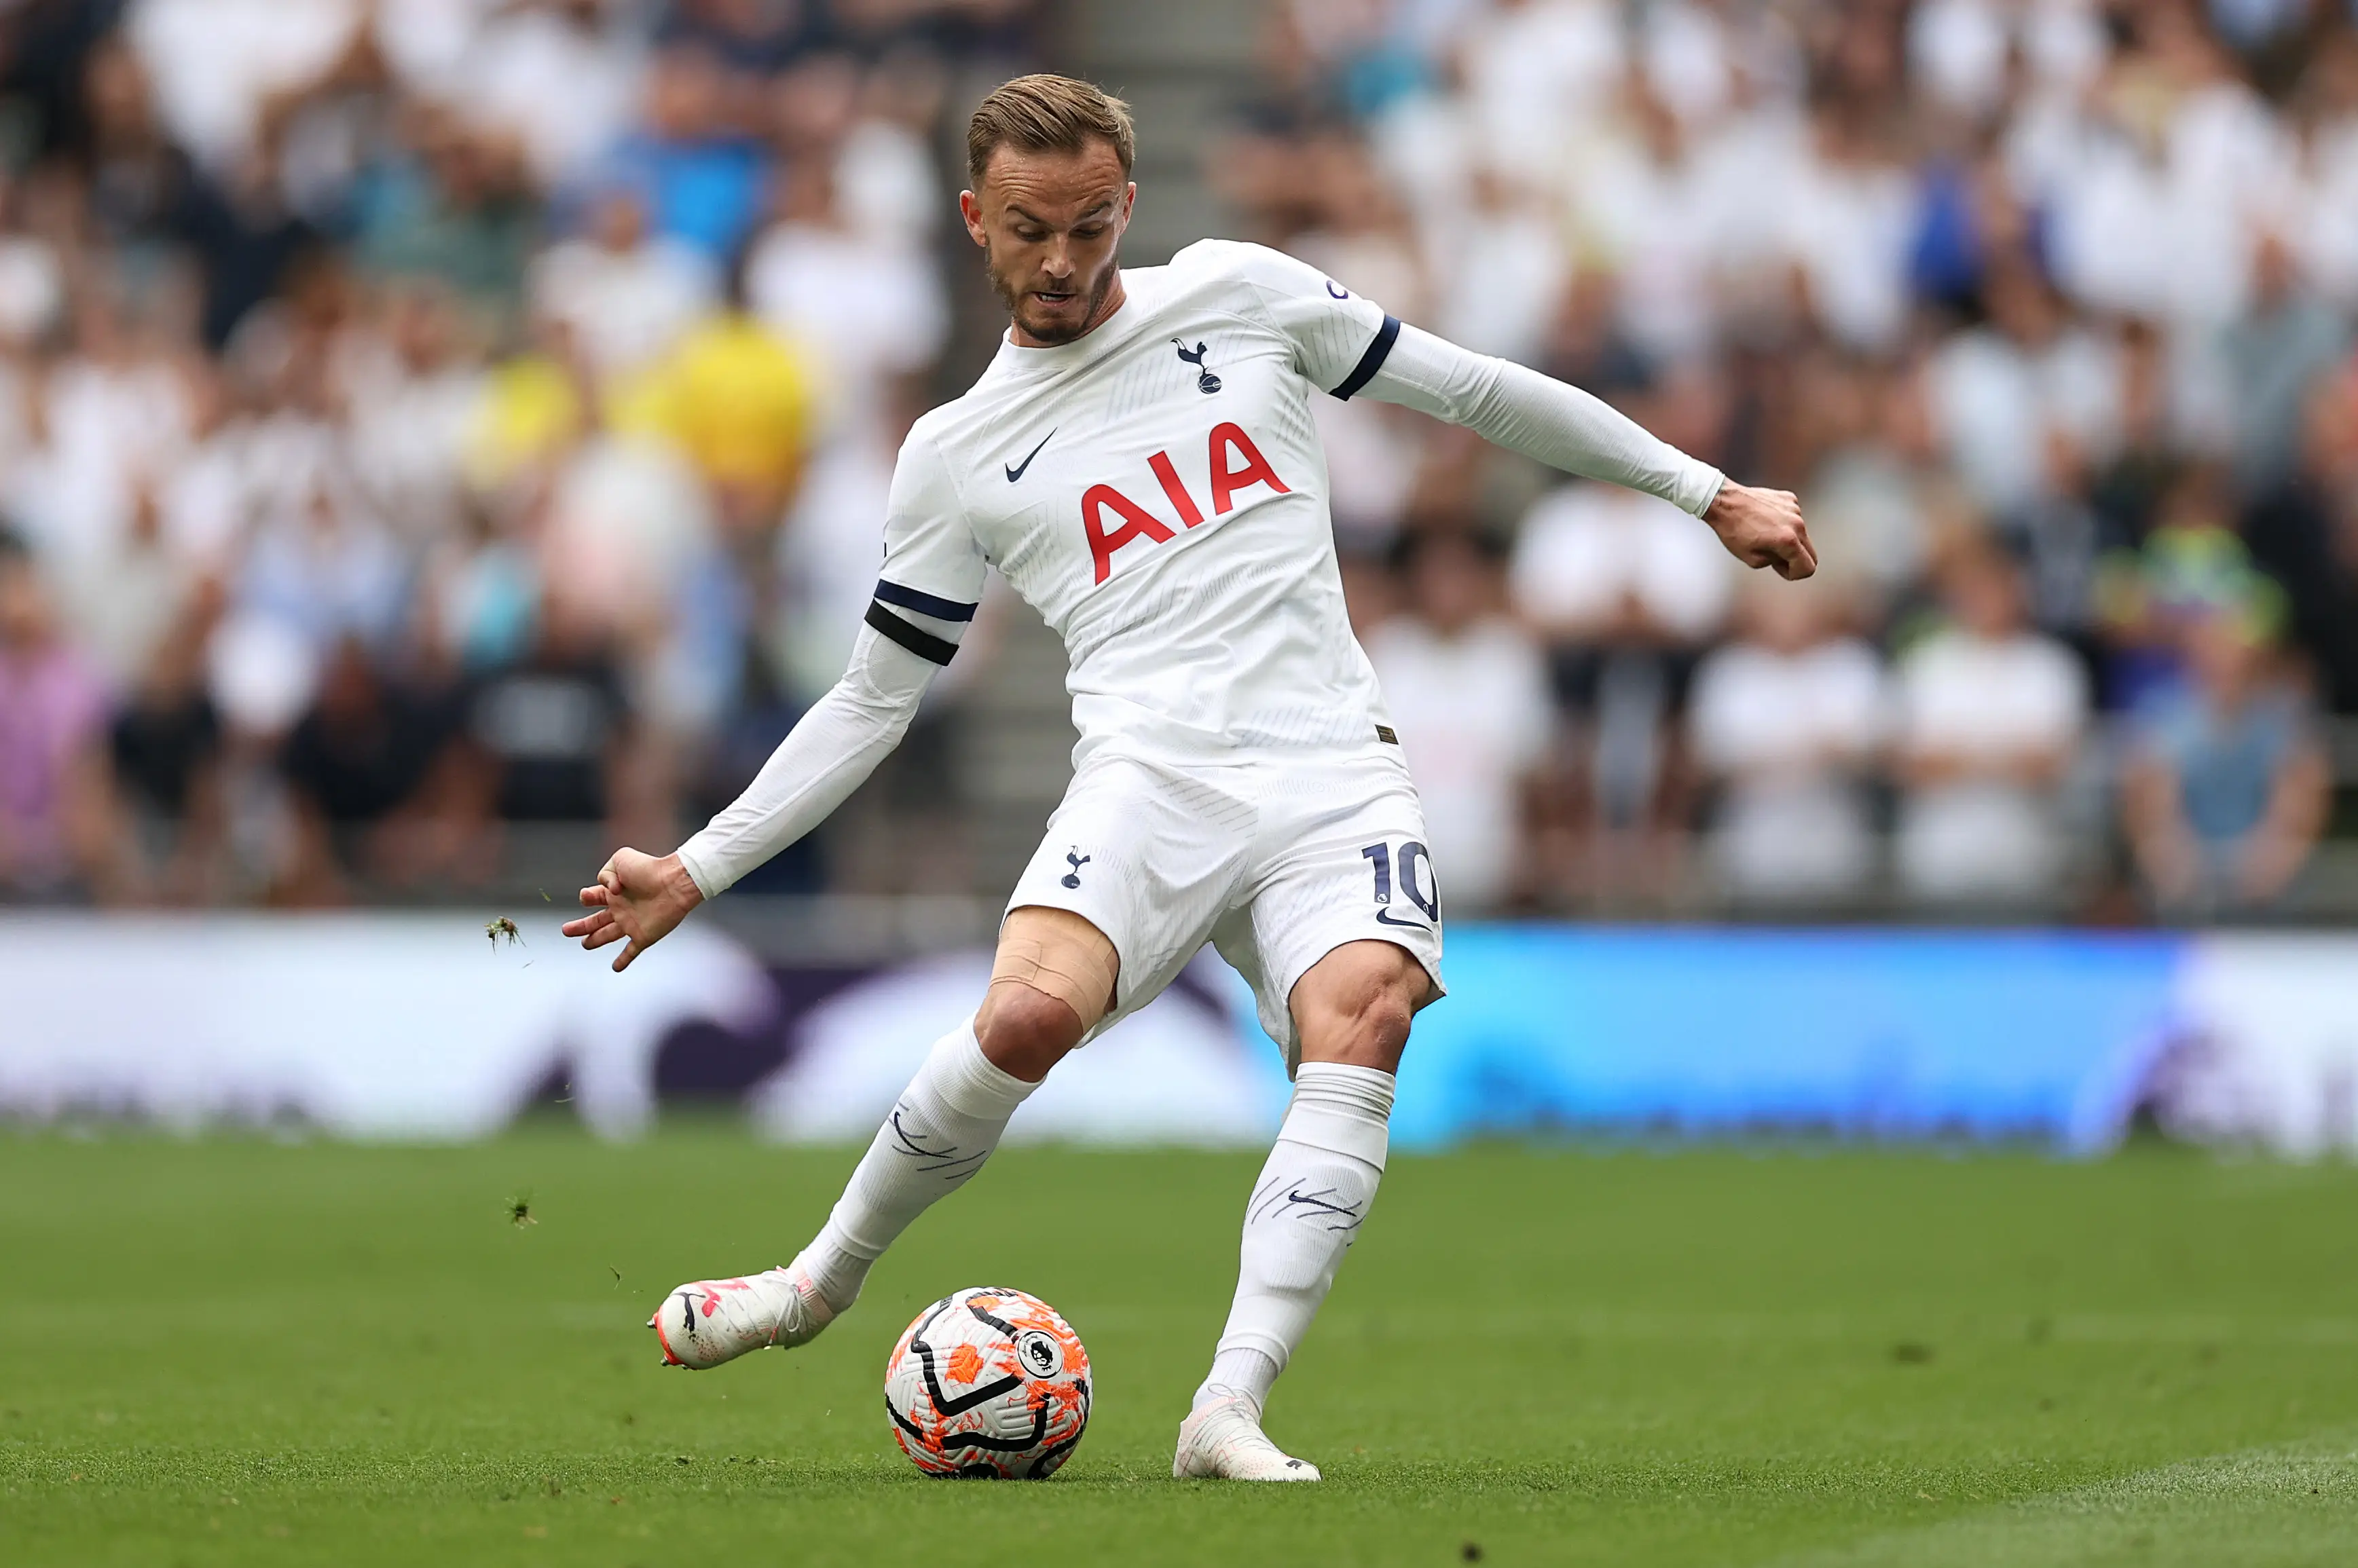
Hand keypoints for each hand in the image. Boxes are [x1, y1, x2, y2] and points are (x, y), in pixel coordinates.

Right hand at [560, 848, 704, 971]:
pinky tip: (616, 967)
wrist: (674, 882)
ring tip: (585, 944)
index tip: (603, 890)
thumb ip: (605, 873)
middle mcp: (620, 908)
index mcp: (613, 892)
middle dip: (580, 926)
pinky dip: (623, 960)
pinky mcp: (644, 936)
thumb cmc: (649, 868)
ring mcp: (631, 923)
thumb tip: (609, 892)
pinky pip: (631, 951)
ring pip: (608, 936)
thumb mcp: (619, 859)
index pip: (591, 898)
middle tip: (566, 930)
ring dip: (595, 941)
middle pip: (595, 921)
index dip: (587, 897)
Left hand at [1705, 482, 1816, 580]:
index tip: (1780, 568)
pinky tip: (1766, 520)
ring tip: (1765, 535)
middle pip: (1810, 552)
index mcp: (1789, 540)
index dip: (1794, 573)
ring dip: (1789, 539)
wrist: (1724, 501)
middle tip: (1775, 557)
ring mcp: (1794, 509)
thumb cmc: (1733, 530)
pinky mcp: (1789, 498)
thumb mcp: (1752, 559)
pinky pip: (1794, 518)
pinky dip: (1783, 523)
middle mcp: (1797, 523)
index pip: (1808, 567)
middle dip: (1795, 559)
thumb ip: (1775, 563)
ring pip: (1801, 534)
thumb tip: (1784, 559)